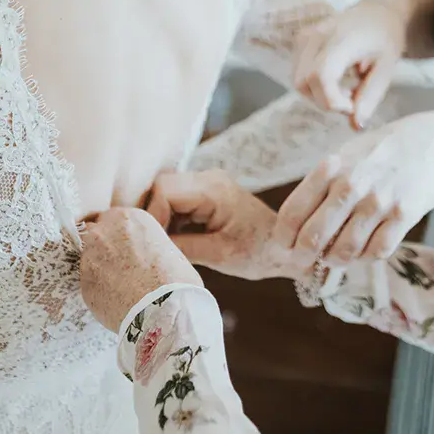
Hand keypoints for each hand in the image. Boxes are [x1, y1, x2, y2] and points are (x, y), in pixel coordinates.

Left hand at [80, 208, 200, 332]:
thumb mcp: (168, 249)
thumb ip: (147, 244)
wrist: (163, 309)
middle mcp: (105, 230)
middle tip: (120, 266)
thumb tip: (145, 254)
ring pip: (89, 257)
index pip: (115, 218)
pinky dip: (97, 288)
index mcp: (129, 218)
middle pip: (97, 233)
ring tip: (119, 285)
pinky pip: (88, 281)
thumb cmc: (175, 281)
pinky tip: (113, 298)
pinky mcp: (83, 280)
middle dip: (105, 247)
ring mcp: (90, 254)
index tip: (127, 248)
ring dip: (99, 267)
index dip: (120, 235)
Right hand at [147, 170, 296, 279]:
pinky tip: (175, 239)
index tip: (153, 244)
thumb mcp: (218, 255)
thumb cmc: (258, 253)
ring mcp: (208, 182)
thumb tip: (147, 246)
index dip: (151, 217)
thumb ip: (180, 247)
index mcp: (214, 190)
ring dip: (160, 218)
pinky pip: (176, 198)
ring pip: (165, 192)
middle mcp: (209, 178)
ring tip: (167, 244)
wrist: (286, 248)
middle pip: (161, 186)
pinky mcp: (206, 192)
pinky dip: (169, 218)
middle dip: (152, 215)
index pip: (164, 191)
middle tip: (156, 244)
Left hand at [273, 112, 433, 264]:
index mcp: (329, 169)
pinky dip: (367, 257)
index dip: (282, 238)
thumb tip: (294, 228)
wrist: (428, 143)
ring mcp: (378, 201)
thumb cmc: (377, 153)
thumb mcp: (343, 157)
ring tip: (337, 256)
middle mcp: (350, 185)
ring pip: (345, 250)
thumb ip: (319, 187)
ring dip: (337, 259)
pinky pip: (377, 251)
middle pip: (313, 237)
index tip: (282, 248)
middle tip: (304, 261)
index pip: (292, 212)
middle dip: (304, 256)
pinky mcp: (403, 215)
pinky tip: (366, 248)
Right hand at [293, 0, 405, 128]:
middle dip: (326, 101)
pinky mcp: (300, 41)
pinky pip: (299, 73)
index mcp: (342, 38)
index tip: (352, 107)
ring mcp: (305, 36)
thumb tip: (355, 126)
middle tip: (353, 101)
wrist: (377, 12)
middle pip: (304, 82)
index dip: (331, 100)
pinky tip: (336, 81)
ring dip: (320, 95)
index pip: (321, 75)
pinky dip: (315, 86)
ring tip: (346, 91)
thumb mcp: (387, 69)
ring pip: (299, 81)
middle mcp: (317, 34)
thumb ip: (370, 97)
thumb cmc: (386, 38)